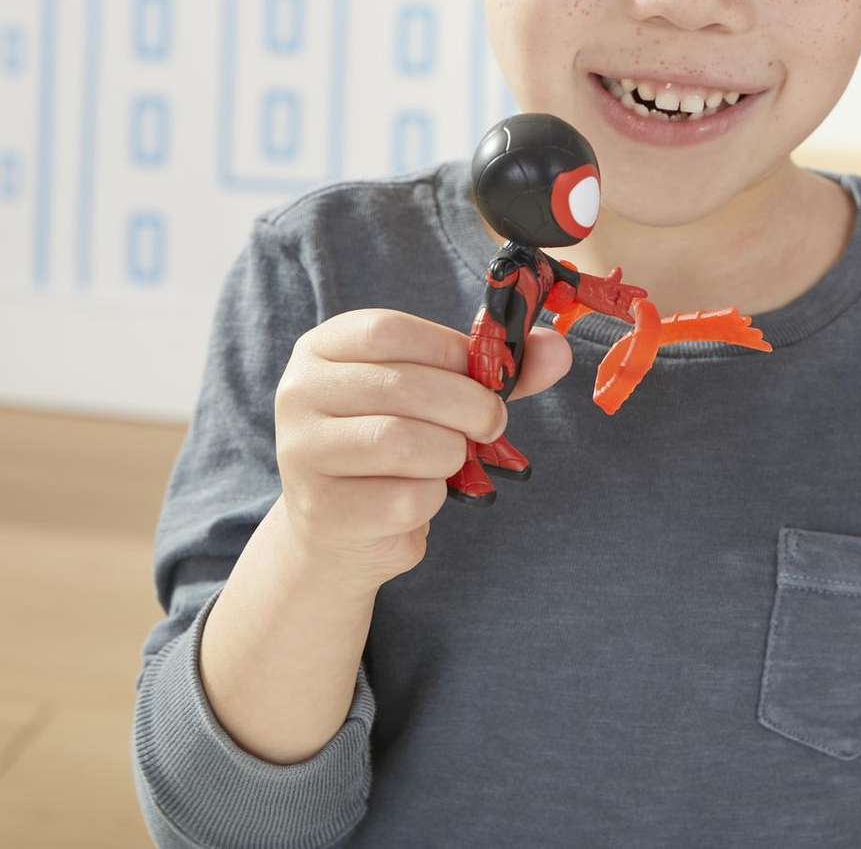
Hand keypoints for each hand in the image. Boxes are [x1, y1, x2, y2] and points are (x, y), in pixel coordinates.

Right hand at [273, 308, 571, 587]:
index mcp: (322, 348)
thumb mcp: (439, 392)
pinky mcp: (321, 512)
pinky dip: (433, 498)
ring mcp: (301, 454)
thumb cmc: (398, 442)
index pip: (386, 331)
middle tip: (492, 424)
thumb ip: (498, 368)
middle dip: (469, 406)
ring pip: (403, 442)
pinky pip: (406, 498)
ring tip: (451, 459)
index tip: (483, 374)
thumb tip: (560, 350)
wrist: (341, 531)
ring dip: (451, 453)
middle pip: (402, 386)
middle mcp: (298, 393)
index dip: (449, 351)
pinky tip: (419, 497)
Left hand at [580, 265, 648, 318]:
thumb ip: (613, 277)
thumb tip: (619, 269)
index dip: (635, 290)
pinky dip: (626, 317)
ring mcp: (613, 302)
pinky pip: (620, 313)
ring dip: (623, 305)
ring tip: (613, 303)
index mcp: (614, 284)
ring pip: (623, 304)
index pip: (628, 287)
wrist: (579, 291)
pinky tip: (632, 320)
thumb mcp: (602, 281)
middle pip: (626, 296)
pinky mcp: (610, 309)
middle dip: (625, 297)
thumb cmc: (588, 284)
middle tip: (616, 295)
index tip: (645, 293)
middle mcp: (615, 293)